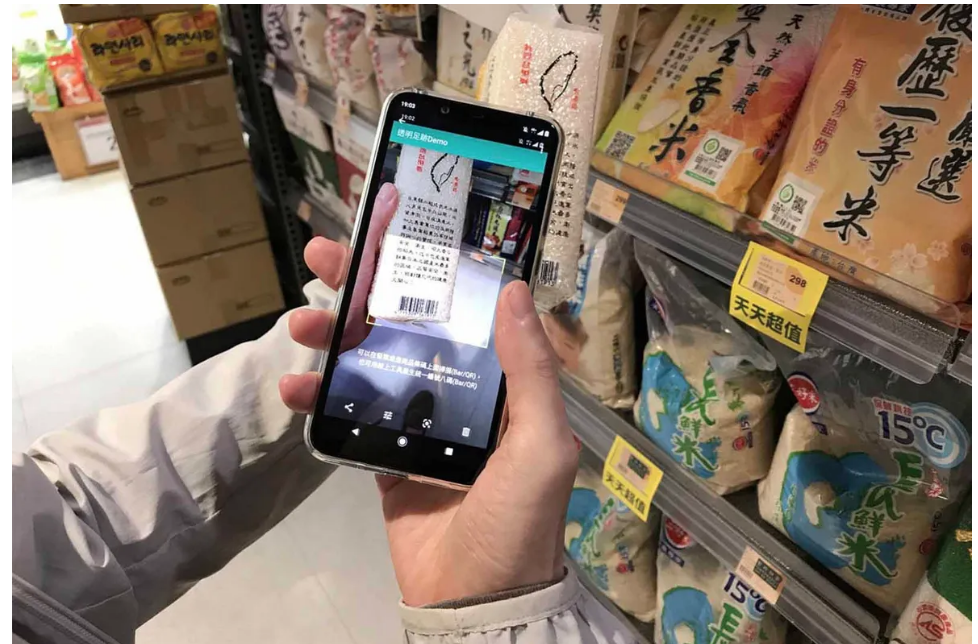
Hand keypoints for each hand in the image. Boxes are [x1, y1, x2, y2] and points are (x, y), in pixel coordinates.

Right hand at [281, 243, 579, 606]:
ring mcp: (419, 423)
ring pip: (370, 362)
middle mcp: (460, 392)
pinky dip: (318, 399)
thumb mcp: (542, 443)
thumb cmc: (517, 517)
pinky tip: (293, 388)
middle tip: (324, 258)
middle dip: (365, 290)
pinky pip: (348, 415)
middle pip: (408, 326)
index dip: (428, 271)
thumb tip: (515, 290)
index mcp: (502, 383)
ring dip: (334, 339)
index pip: (462, 311)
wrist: (473, 599)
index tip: (392, 235)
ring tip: (301, 324)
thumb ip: (531, 371)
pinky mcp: (385, 457)